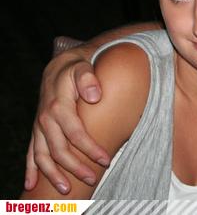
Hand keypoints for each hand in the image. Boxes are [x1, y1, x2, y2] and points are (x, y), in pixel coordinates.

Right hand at [24, 49, 110, 193]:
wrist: (59, 67)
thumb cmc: (76, 69)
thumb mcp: (83, 68)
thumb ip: (88, 79)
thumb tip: (95, 96)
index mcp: (58, 107)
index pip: (75, 133)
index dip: (90, 148)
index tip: (106, 159)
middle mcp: (45, 120)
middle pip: (59, 150)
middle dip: (75, 167)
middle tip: (92, 179)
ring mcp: (39, 127)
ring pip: (42, 156)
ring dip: (52, 174)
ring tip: (65, 190)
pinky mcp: (37, 130)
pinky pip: (31, 153)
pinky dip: (31, 170)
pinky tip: (31, 185)